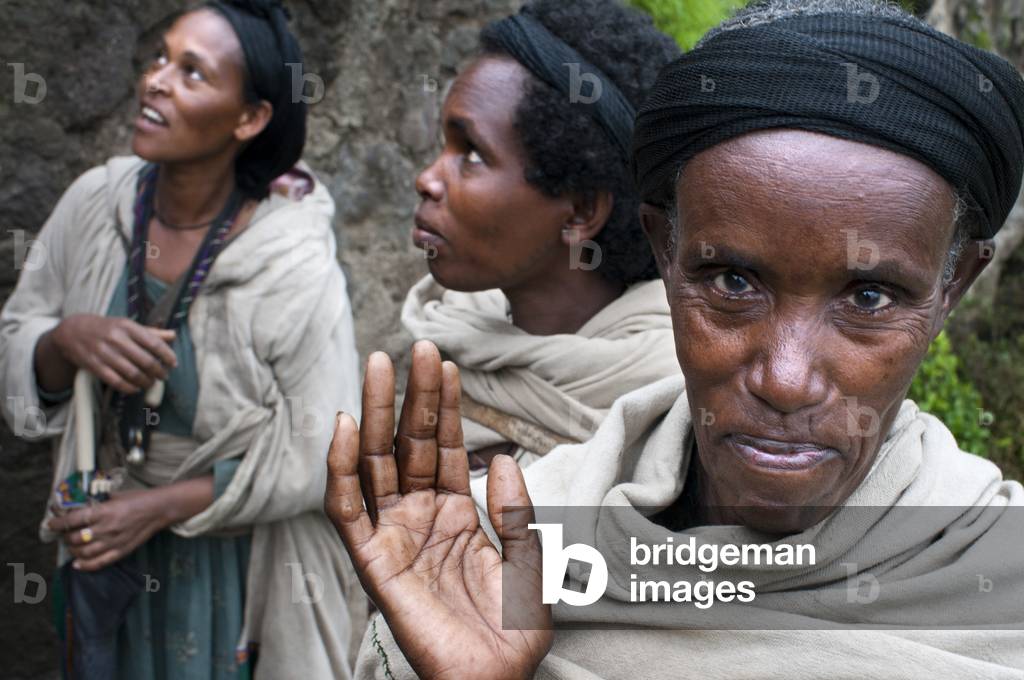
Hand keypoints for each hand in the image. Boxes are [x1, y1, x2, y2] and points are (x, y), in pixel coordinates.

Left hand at [48, 488, 171, 569]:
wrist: (159, 509)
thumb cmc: (138, 499)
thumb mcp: (115, 496)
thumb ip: (96, 504)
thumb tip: (77, 508)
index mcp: (105, 511)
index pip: (73, 519)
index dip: (58, 522)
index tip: (51, 523)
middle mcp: (107, 528)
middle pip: (75, 538)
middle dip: (65, 536)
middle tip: (64, 533)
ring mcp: (114, 542)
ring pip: (83, 552)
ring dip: (73, 550)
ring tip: (71, 545)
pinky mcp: (121, 551)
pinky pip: (99, 563)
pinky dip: (85, 565)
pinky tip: (77, 563)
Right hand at [52, 314, 176, 393]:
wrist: (72, 331)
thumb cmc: (107, 329)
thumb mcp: (127, 325)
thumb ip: (151, 332)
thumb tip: (173, 336)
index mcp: (127, 326)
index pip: (153, 343)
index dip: (167, 355)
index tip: (173, 364)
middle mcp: (116, 339)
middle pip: (145, 360)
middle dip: (158, 372)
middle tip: (163, 376)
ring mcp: (104, 353)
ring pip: (132, 373)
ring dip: (146, 382)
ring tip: (151, 383)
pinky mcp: (94, 366)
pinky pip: (116, 381)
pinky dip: (129, 388)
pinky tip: (136, 388)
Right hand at [325, 341, 551, 679]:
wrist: (494, 679)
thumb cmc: (512, 631)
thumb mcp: (529, 560)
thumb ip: (516, 509)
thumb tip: (501, 457)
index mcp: (456, 514)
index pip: (444, 447)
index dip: (445, 407)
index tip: (448, 364)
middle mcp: (419, 517)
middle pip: (409, 444)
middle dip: (413, 396)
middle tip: (418, 347)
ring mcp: (392, 535)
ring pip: (376, 462)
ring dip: (376, 413)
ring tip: (381, 365)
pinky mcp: (371, 561)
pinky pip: (346, 508)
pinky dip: (341, 467)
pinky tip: (348, 426)